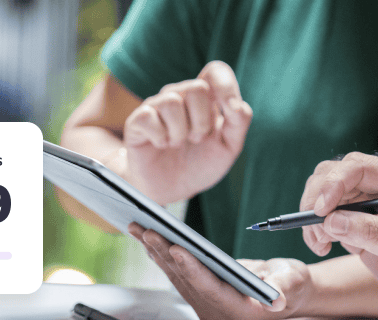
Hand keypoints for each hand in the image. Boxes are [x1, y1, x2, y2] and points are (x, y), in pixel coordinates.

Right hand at [117, 61, 251, 205]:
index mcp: (205, 99)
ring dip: (181, 132)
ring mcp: (157, 106)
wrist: (171, 189)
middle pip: (197, 88)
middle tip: (196, 140)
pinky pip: (149, 116)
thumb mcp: (229, 147)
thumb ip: (239, 122)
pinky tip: (161, 145)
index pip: (216, 71)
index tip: (230, 110)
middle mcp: (181, 96)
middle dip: (202, 122)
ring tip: (177, 144)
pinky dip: (160, 137)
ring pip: (172, 101)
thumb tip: (236, 104)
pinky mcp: (138, 120)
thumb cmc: (200, 164)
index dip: (226, 86)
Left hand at [128, 223, 312, 319]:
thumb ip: (283, 290)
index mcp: (240, 313)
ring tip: (139, 227)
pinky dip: (162, 254)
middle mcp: (218, 314)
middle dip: (166, 254)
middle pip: (186, 282)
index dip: (193, 269)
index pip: (210, 290)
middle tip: (148, 230)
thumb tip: (277, 298)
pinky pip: (177, 274)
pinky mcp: (200, 294)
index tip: (177, 248)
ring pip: (176, 277)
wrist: (285, 290)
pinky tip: (148, 237)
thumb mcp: (292, 283)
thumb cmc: (291, 284)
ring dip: (157, 252)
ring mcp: (206, 306)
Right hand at [299, 152, 377, 304]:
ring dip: (313, 217)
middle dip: (317, 200)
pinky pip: (323, 216)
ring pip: (322, 193)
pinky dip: (315, 230)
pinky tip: (323, 247)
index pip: (357, 168)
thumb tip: (331, 221)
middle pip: (332, 174)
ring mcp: (363, 203)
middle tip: (315, 229)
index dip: (333, 184)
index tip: (321, 211)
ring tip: (321, 244)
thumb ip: (371, 233)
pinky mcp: (352, 221)